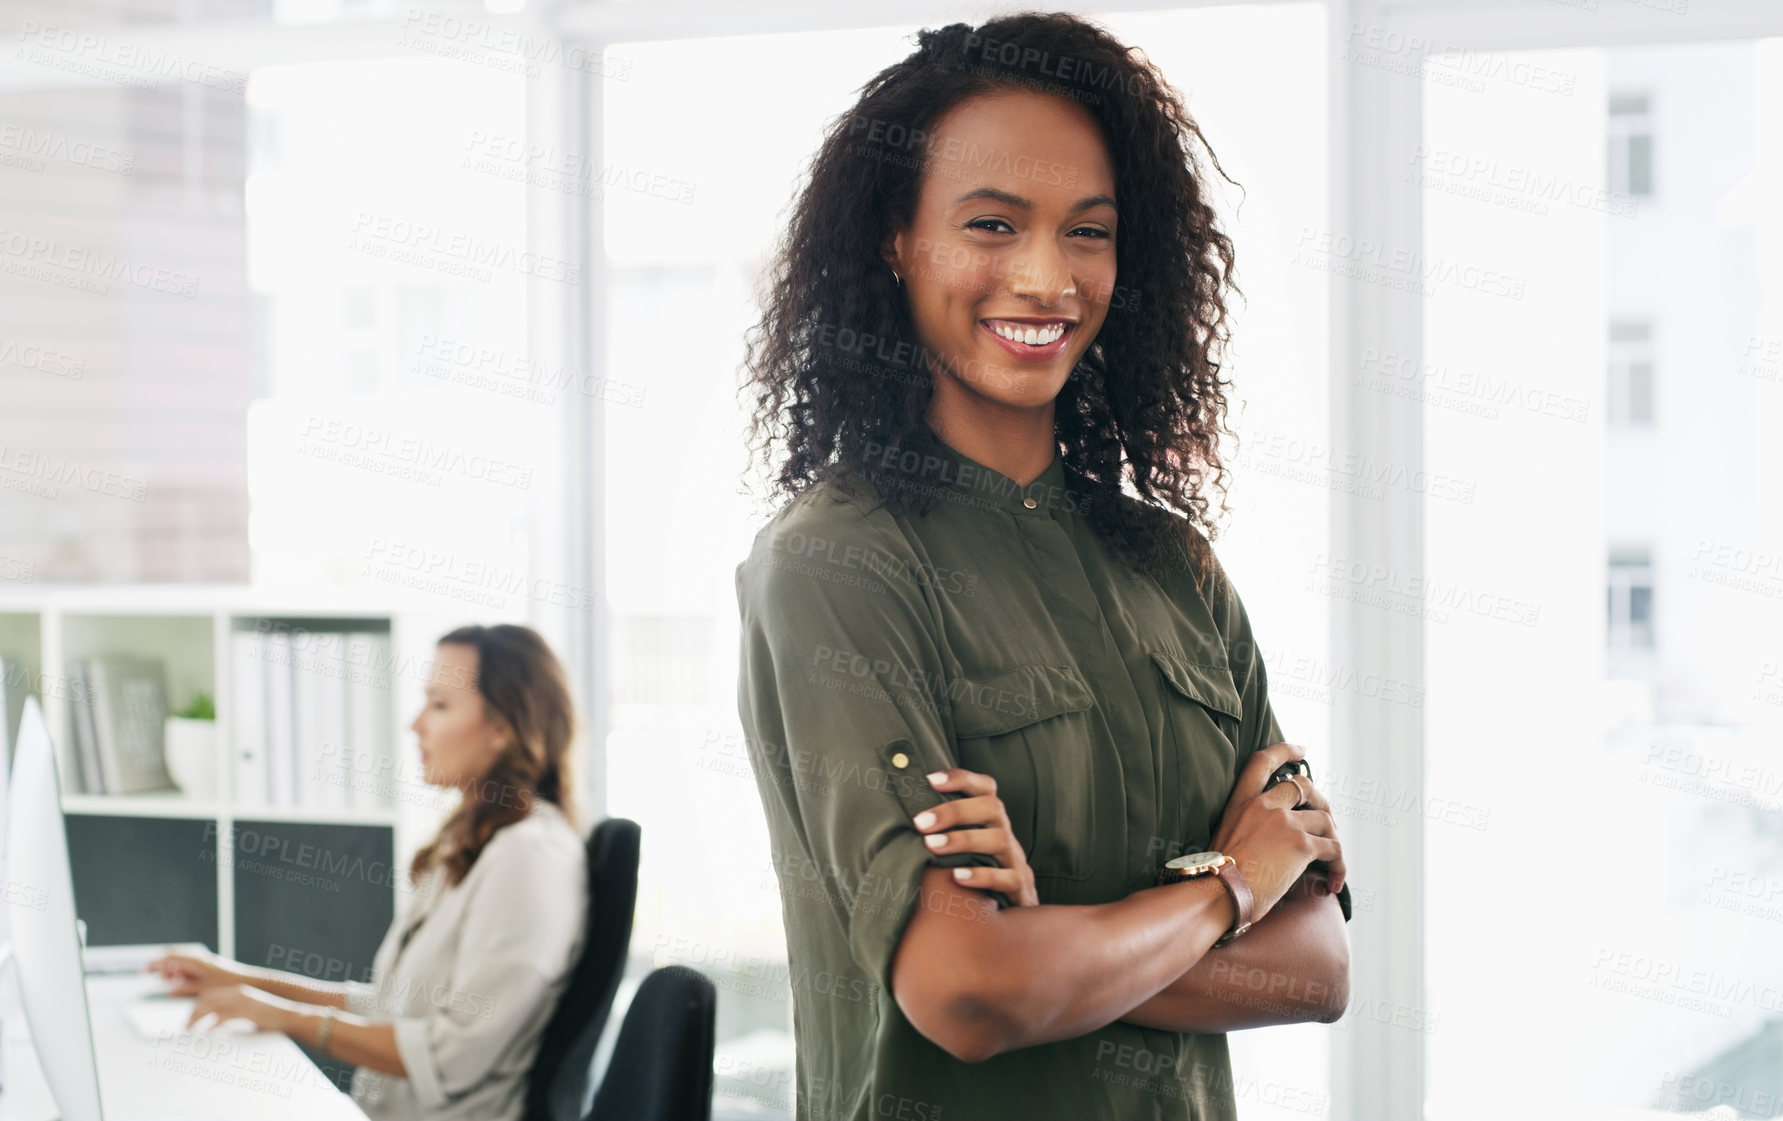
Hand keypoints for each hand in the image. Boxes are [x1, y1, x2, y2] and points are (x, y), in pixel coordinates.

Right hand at [146, 947, 245, 996]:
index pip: (169, 957)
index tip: (144, 972)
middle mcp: (197, 956)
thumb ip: (184, 988)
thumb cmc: (225, 984)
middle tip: (153, 976)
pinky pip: (186, 965)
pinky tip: (178, 981)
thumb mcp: (202, 989)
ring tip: (168, 980)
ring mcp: (201, 959)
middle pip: (172, 955)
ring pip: (178, 960)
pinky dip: (179, 971)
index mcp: (195, 960)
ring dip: (170, 969)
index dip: (155, 964)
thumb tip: (168, 989)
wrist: (244, 980)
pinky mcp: (204, 964)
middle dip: (161, 965)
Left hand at [185, 983, 299, 1034]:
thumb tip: (215, 1024)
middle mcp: (238, 993)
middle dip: (193, 1012)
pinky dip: (214, 1023)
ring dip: (198, 1017)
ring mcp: (242, 1000)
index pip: (209, 995)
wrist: (289, 1016)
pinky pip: (224, 1015)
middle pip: (206, 998)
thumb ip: (233, 1014)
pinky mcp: (247, 1010)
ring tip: (192, 1028)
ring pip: (211, 1005)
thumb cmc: (270, 1016)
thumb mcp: (249, 1011)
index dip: (196, 1006)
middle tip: (187, 1026)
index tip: (190, 1018)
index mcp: (237, 991)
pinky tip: (210, 1030)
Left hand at [912, 768, 1038, 906]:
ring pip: (999, 840)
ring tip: (932, 846)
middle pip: (992, 808)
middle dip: (955, 812)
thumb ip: (939, 831)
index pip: (985, 787)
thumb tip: (898, 818)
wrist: (1014, 916)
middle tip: (921, 823)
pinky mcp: (1020, 888)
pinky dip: (982, 875)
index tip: (931, 780)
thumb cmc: (974, 872)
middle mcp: (1006, 834)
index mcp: (992, 820)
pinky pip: (1008, 878)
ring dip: (963, 840)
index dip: (961, 778)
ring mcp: (1015, 860)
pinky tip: (957, 876)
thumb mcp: (962, 847)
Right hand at [1208, 743, 1343, 919]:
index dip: (1284, 751)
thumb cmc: (1216, 876)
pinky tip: (1333, 883)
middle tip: (1328, 825)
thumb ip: (1247, 828)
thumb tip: (1267, 843)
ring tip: (1331, 863)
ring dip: (1333, 841)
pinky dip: (1339, 867)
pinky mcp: (1301, 844)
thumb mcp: (1224, 839)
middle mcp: (1263, 805)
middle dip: (1322, 802)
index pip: (1263, 761)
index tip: (1302, 750)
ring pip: (1325, 820)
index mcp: (1240, 802)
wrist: (1217, 892)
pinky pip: (1334, 849)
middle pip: (1304, 786)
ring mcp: (1284, 822)